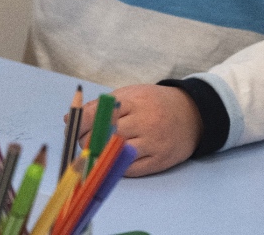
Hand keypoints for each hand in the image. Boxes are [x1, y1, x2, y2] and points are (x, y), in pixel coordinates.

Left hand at [76, 84, 200, 175]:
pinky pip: (131, 169)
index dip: (78, 125)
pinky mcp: (160, 160)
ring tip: (97, 149)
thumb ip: (98, 106)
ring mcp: (153, 142)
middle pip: (103, 136)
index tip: (73, 129)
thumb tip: (70, 119)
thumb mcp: (128, 94)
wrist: (193, 113)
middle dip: (87, 141)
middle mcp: (143, 121)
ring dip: (100, 154)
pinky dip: (116, 166)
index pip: (95, 114)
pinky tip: (113, 159)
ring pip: (115, 153)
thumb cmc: (153, 103)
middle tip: (85, 141)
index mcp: (131, 102)